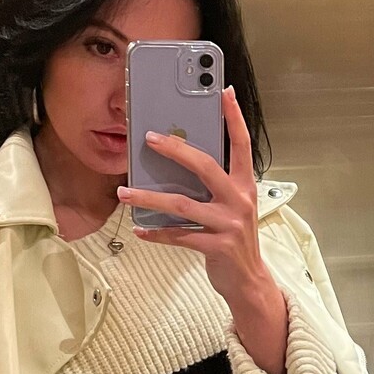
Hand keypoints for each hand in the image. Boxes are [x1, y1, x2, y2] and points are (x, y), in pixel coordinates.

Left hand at [117, 87, 272, 320]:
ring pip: (182, 204)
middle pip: (205, 166)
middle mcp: (240, 200)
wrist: (249, 281)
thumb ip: (213, 185)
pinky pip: (179, 236)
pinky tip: (139, 229)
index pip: (241, 145)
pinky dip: (156, 233)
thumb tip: (178, 162)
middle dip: (175, 149)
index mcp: (245, 185)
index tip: (224, 92)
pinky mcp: (216, 247)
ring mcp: (229, 224)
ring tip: (124, 192)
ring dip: (149, 197)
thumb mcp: (232, 206)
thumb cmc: (234, 238)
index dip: (234, 118)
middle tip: (148, 138)